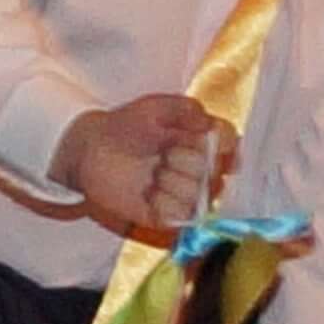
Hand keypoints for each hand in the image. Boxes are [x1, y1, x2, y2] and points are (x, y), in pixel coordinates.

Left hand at [60, 95, 230, 238]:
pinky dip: (163, 204)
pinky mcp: (169, 216)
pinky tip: (148, 193)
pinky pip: (180, 216)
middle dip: (185, 162)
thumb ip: (185, 109)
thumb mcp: (154, 107)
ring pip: (198, 195)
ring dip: (171, 182)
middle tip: (162, 153)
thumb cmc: (126, 126)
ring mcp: (186, 194)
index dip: (218, 145)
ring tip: (152, 173)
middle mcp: (202, 170)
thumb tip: (210, 124)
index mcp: (205, 141)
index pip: (231, 146)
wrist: (91, 151)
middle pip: (215, 173)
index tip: (196, 139)